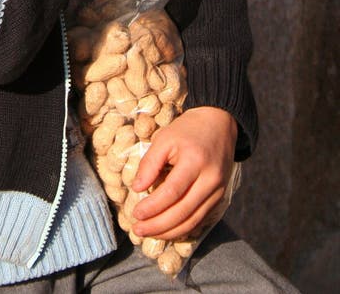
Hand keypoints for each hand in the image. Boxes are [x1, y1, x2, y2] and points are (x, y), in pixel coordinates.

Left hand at [130, 107, 237, 240]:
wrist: (218, 123)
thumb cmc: (187, 130)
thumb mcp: (164, 138)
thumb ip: (150, 163)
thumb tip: (136, 189)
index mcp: (195, 161)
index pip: (172, 192)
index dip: (152, 206)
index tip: (135, 213)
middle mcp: (210, 179)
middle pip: (183, 212)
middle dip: (158, 225)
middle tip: (137, 230)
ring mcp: (218, 190)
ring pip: (193, 220)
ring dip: (169, 232)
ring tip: (148, 233)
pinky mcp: (220, 196)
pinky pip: (200, 218)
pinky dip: (182, 228)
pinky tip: (166, 230)